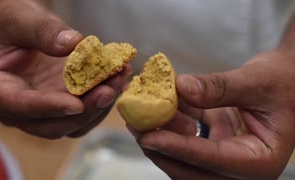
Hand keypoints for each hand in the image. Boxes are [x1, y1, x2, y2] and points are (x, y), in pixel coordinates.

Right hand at [0, 0, 131, 138]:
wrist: (21, 29)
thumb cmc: (11, 23)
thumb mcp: (18, 18)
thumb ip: (41, 31)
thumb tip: (73, 44)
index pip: (19, 106)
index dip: (49, 108)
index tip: (76, 105)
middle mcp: (17, 109)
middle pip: (51, 125)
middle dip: (84, 111)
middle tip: (110, 89)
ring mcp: (42, 110)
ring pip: (73, 124)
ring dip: (99, 106)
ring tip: (119, 79)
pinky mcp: (62, 105)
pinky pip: (84, 112)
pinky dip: (102, 99)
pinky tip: (118, 79)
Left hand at [127, 50, 294, 178]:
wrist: (288, 79)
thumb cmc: (284, 81)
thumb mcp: (257, 81)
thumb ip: (219, 87)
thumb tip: (180, 87)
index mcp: (259, 161)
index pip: (214, 160)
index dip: (179, 149)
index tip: (149, 137)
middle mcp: (241, 166)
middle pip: (192, 169)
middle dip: (162, 149)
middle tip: (137, 128)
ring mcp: (226, 155)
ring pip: (185, 156)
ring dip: (163, 134)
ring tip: (140, 114)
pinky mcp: (215, 141)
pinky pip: (188, 136)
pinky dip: (174, 121)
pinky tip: (160, 103)